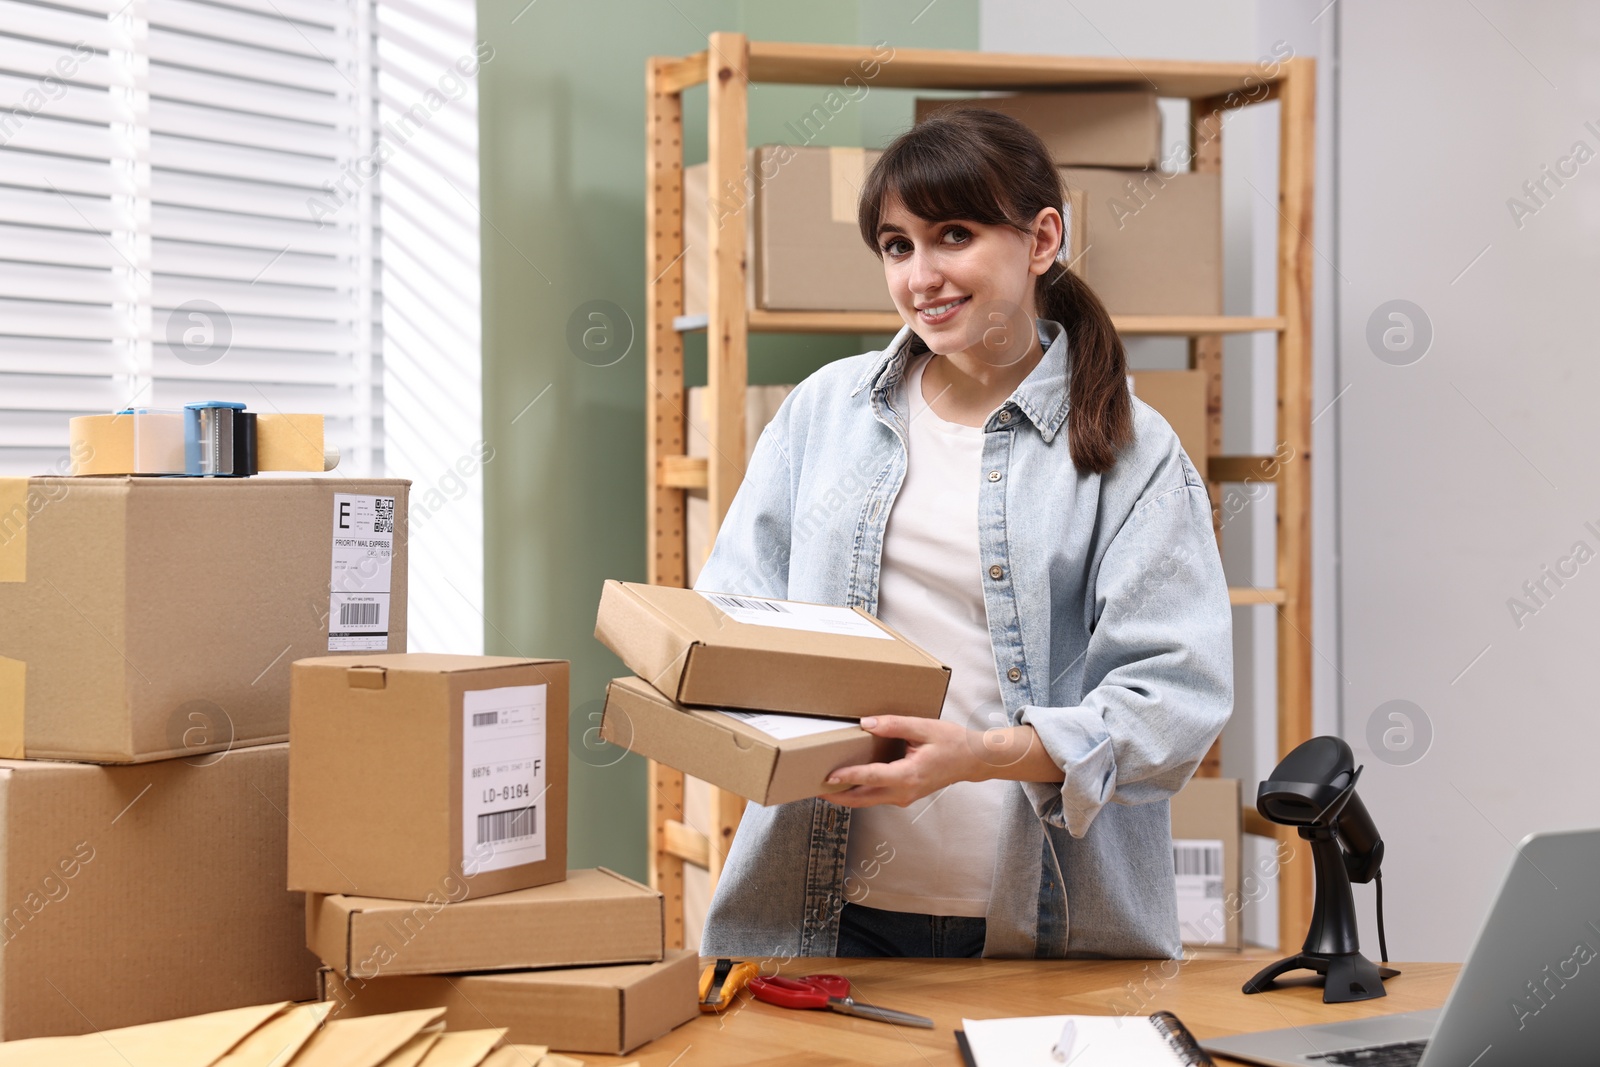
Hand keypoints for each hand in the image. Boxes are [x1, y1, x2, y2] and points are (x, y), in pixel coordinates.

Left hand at [824, 716, 982, 807]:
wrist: (973, 761)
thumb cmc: (952, 743)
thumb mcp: (924, 727)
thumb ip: (893, 725)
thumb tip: (865, 723)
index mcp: (909, 775)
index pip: (871, 778)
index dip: (848, 777)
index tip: (828, 776)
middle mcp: (904, 792)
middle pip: (862, 799)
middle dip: (836, 796)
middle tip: (813, 787)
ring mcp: (904, 797)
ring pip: (867, 802)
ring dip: (845, 796)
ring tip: (824, 786)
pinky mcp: (904, 796)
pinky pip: (876, 798)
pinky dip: (859, 793)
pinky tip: (848, 782)